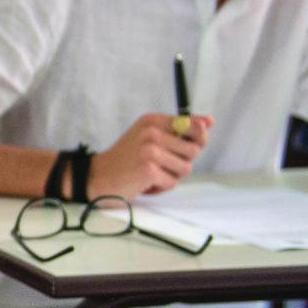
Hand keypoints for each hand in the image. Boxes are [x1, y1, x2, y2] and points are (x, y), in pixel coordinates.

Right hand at [91, 113, 212, 197]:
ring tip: (151, 174)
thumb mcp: (150, 136)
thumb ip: (180, 129)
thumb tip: (209, 121)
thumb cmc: (127, 159)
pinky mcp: (149, 169)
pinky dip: (161, 188)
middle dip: (181, 162)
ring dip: (171, 176)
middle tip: (160, 164)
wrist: (97, 176)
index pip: (194, 126)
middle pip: (194, 150)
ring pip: (186, 168)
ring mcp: (150, 150)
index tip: (181, 149)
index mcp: (153, 120)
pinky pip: (173, 183)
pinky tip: (144, 183)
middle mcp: (152, 132)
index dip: (197, 140)